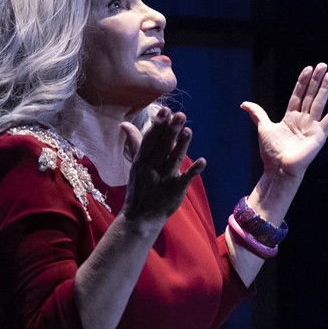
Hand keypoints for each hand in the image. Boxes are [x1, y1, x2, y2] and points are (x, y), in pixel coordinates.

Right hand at [120, 107, 205, 223]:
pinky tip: (202, 161)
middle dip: (171, 131)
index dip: (158, 125)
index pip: (150, 140)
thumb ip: (135, 143)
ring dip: (181, 146)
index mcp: (142, 161)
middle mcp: (152, 168)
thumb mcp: (136, 164)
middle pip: (162, 147)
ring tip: (188, 131)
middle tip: (180, 115)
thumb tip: (125, 124)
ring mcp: (164, 179)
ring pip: (173, 159)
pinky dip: (193, 171)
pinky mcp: (175, 191)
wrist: (139, 217)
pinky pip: (185, 180)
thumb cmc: (140, 187)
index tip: (165, 110)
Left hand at [241, 63, 327, 178]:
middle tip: (322, 65)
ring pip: (319, 103)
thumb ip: (257, 113)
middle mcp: (303, 120)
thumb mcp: (263, 127)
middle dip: (316, 80)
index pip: (298, 95)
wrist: (278, 168)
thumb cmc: (271, 151)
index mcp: (291, 117)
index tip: (308, 69)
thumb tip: (244, 104)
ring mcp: (312, 126)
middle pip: (311, 96)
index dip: (303, 82)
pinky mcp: (320, 135)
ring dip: (325, 88)